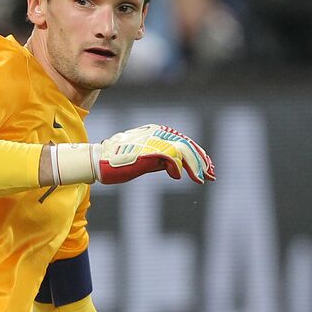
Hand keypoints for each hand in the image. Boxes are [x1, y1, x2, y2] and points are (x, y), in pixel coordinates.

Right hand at [51, 124, 214, 185]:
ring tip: (201, 180)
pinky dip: (179, 169)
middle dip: (202, 161)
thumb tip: (178, 168)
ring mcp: (154, 140)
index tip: (207, 168)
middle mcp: (158, 133)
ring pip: (184, 151)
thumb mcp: (145, 158)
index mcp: (157, 132)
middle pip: (188, 145)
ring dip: (195, 166)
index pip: (184, 142)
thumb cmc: (118, 162)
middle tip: (212, 175)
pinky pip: (172, 158)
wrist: (99, 161)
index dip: (198, 155)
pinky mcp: (149, 150)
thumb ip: (161, 160)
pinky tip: (179, 178)